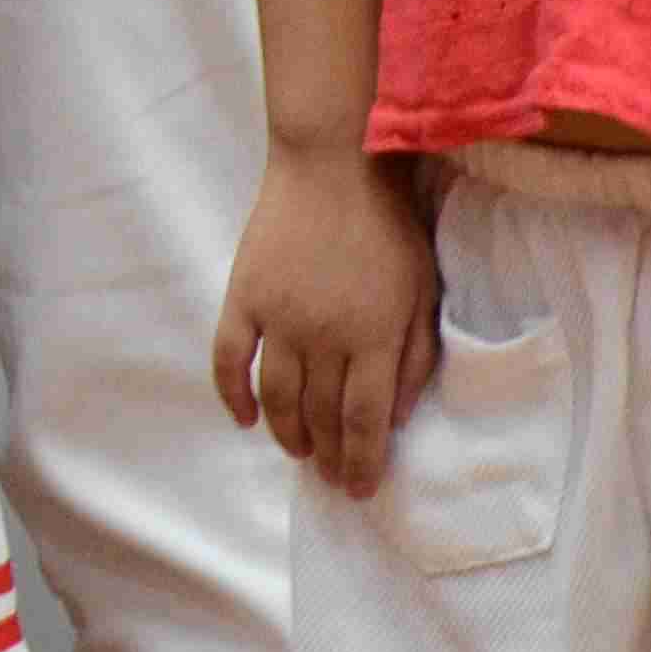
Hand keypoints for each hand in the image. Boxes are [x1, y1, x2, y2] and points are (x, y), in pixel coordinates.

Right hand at [212, 144, 440, 494]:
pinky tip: (243, 418)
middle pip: (320, 415)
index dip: (363, 461)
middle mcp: (322, 336)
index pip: (365, 420)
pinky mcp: (243, 297)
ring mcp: (277, 318)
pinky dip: (231, 394)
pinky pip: (228, 358)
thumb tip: (399, 415)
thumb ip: (416, 355)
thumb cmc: (388, 226)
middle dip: (329, 456)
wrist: (332, 163)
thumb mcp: (423, 290)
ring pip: (275, 397)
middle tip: (332, 477)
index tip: (362, 488)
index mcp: (373, 335)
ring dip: (286, 433)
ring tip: (298, 451)